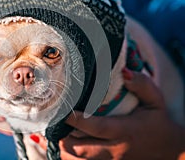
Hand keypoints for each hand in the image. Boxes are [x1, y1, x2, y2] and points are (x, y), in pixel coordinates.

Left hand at [33, 68, 184, 159]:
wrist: (171, 152)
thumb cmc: (159, 122)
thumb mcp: (156, 101)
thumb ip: (142, 84)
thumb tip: (124, 71)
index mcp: (124, 131)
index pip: (95, 127)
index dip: (76, 120)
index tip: (62, 111)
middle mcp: (115, 149)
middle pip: (80, 148)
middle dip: (62, 137)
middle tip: (52, 122)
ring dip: (64, 148)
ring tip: (54, 134)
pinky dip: (72, 157)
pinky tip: (66, 144)